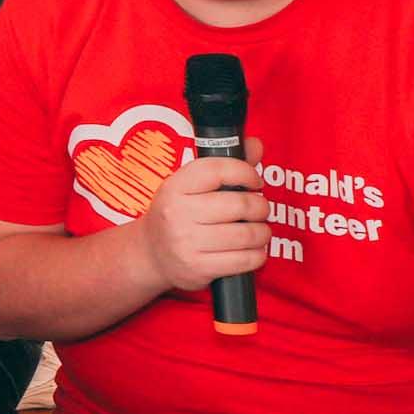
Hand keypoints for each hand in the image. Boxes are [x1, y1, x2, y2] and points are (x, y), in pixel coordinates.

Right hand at [138, 150, 278, 304]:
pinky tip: (252, 249)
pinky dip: (258, 254)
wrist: (150, 254)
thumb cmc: (178, 214)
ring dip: (263, 232)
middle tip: (259, 209)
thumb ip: (225, 165)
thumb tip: (255, 144)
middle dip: (260, 206)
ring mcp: (187, 243)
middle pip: (240, 204)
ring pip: (247, 234)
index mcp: (175, 187)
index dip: (245, 172)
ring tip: (259, 230)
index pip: (218, 169)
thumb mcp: (190, 186)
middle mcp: (178, 213)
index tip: (255, 180)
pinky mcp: (199, 268)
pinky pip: (245, 260)